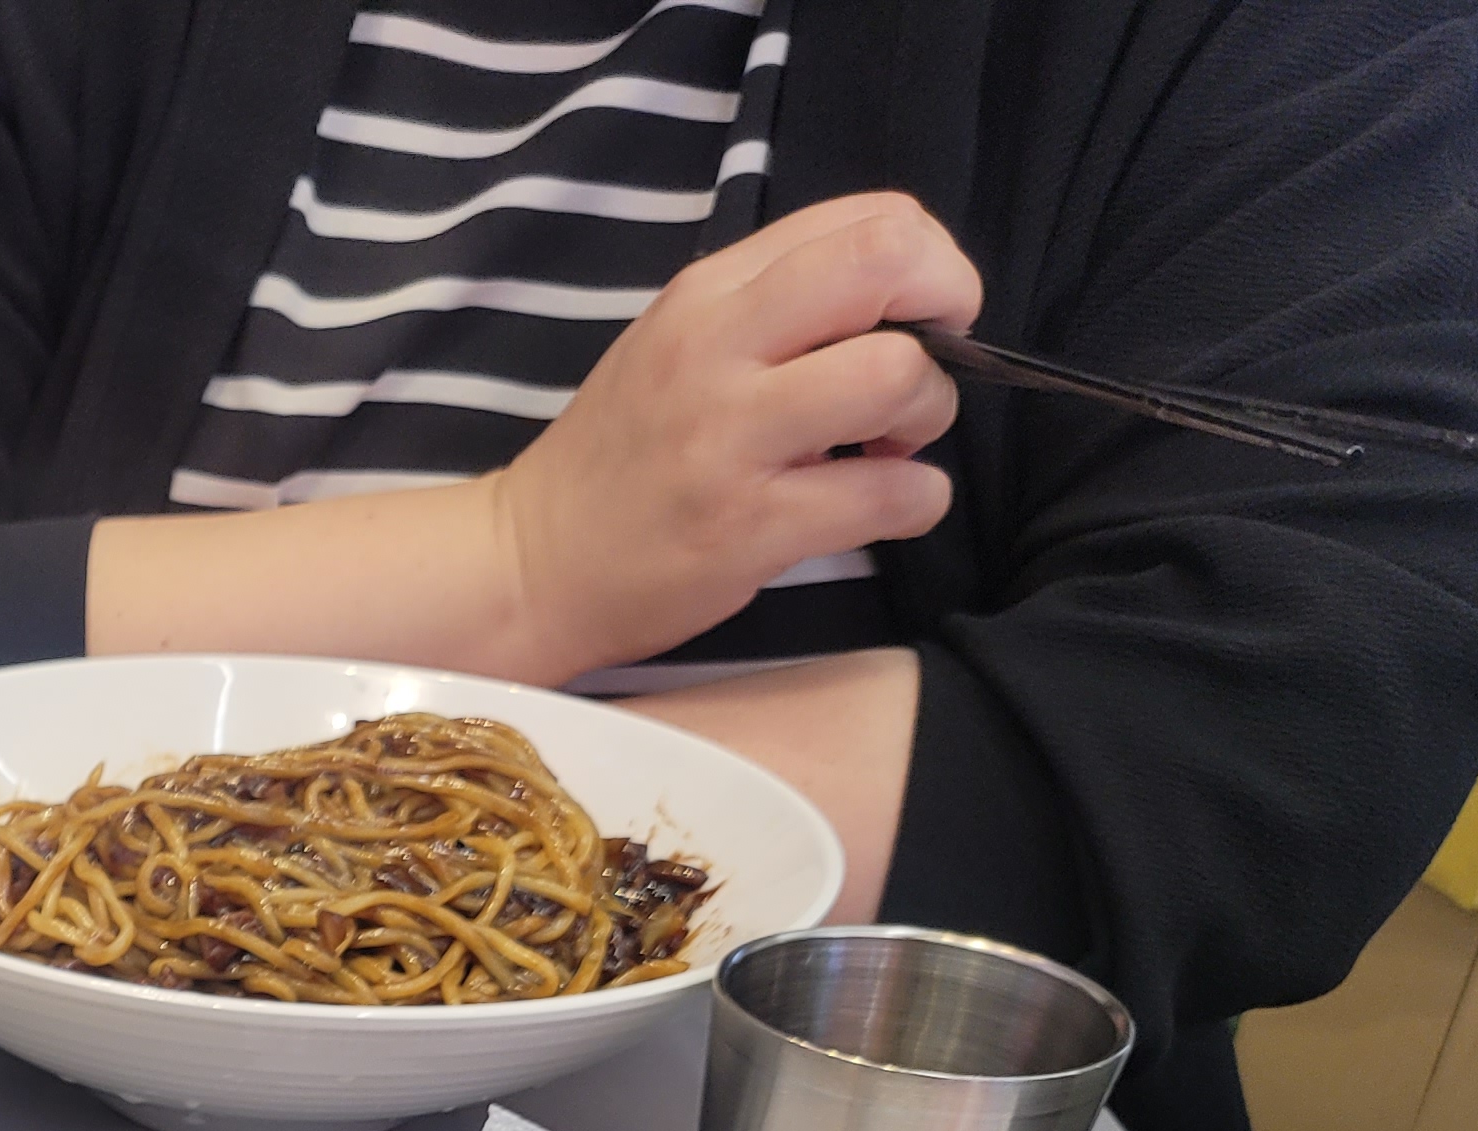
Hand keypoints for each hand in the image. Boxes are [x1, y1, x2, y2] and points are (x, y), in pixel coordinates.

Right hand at [489, 194, 980, 683]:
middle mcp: (716, 348)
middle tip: (924, 367)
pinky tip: (884, 506)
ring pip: (897, 377)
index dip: (927, 260)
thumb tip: (898, 303)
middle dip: (947, 311)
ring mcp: (729, 439)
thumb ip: (774, 306)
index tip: (914, 316)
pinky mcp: (748, 528)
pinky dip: (917, 500)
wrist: (530, 564)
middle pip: (887, 265)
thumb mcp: (676, 343)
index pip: (865, 220)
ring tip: (891, 446)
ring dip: (929, 413)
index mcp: (707, 294)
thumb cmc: (620, 455)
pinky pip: (888, 495)